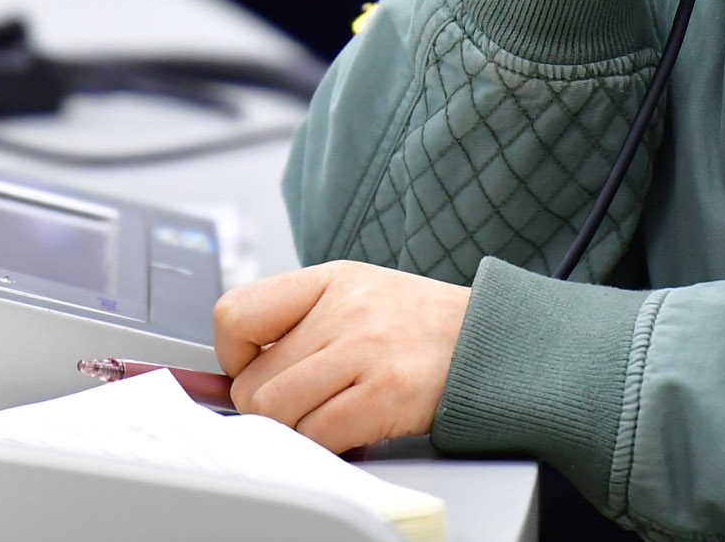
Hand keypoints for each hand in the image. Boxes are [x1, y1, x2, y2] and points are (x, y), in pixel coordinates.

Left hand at [213, 261, 469, 452]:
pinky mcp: (388, 393)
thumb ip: (299, 320)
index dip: (233, 357)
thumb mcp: (355, 295)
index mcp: (328, 280)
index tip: (254, 370)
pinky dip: (323, 444)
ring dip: (293, 429)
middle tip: (300, 406)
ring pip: (278, 412)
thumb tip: (236, 371)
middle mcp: (344, 309)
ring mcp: (366, 350)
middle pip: (254, 382)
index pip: (235, 316)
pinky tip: (346, 431)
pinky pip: (320, 434)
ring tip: (323, 418)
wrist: (490, 340)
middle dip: (267, 407)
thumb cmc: (413, 326)